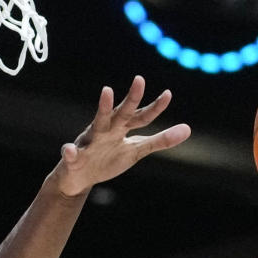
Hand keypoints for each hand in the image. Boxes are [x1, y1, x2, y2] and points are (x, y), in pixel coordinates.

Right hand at [55, 76, 190, 197]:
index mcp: (121, 129)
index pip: (141, 117)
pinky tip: (69, 150)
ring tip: (107, 92)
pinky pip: (70, 154)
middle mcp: (106, 130)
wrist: (78, 178)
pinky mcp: (73, 158)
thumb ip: (160, 140)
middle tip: (140, 80)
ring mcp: (90, 142)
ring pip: (97, 124)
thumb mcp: (136, 150)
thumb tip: (188, 129)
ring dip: (103, 108)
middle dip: (132, 99)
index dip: (155, 108)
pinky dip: (70, 152)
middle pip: (122, 113)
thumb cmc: (109, 159)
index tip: (168, 94)